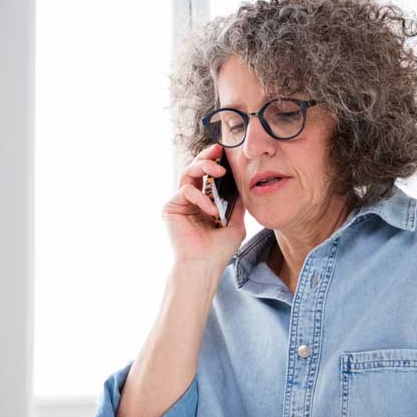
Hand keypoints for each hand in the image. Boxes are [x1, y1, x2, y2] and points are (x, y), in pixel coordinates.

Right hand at [162, 144, 246, 267]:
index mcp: (205, 202)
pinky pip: (185, 191)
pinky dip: (200, 198)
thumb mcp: (235, 223)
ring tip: (218, 171)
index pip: (209, 176)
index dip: (217, 162)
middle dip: (207, 156)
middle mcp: (191, 200)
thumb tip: (245, 183)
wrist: (204, 266)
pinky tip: (212, 211)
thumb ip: (237, 203)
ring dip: (203, 166)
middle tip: (220, 150)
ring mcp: (180, 202)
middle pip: (195, 168)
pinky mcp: (171, 207)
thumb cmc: (219, 250)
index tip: (228, 152)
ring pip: (187, 173)